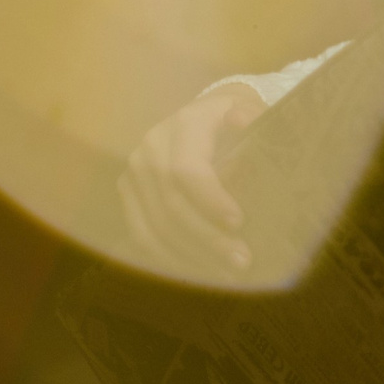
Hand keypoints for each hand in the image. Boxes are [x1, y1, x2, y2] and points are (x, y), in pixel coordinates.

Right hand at [119, 82, 264, 271]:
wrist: (203, 115)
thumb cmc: (236, 118)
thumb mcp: (249, 109)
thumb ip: (254, 118)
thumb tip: (245, 121)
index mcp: (183, 125)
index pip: (186, 170)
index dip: (209, 199)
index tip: (239, 223)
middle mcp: (150, 150)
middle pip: (170, 205)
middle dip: (207, 238)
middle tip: (242, 261)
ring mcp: (134, 174)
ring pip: (153, 227)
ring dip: (189, 256)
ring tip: (227, 275)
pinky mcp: (128, 195)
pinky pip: (142, 235)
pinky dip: (170, 258)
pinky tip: (199, 272)